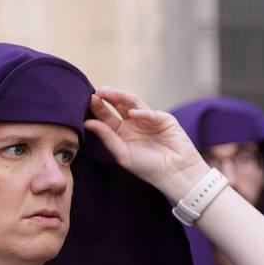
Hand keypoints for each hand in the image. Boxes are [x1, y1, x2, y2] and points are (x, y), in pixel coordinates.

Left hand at [85, 89, 208, 199]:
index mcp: (122, 134)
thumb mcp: (122, 153)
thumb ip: (106, 137)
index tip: (89, 101)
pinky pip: (150, 112)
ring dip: (121, 96)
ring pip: (132, 103)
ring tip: (109, 93)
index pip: (106, 117)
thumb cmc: (148, 167)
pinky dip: (141, 112)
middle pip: (118, 106)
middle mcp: (133, 124)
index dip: (98, 108)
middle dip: (108, 97)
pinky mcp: (163, 119)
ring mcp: (148, 120)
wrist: (175, 173)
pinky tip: (132, 114)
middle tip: (98, 92)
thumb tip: (88, 123)